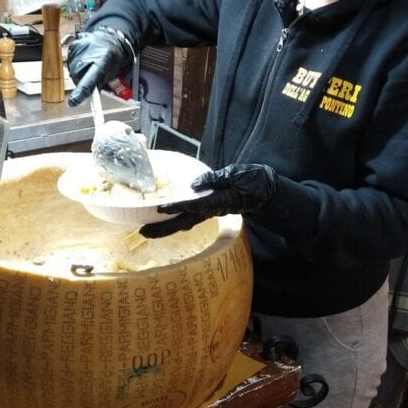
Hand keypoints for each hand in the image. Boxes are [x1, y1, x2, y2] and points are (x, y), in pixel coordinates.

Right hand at [67, 26, 134, 105]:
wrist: (110, 39)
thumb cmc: (112, 59)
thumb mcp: (111, 74)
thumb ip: (98, 85)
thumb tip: (86, 97)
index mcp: (103, 61)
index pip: (89, 80)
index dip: (81, 92)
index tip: (73, 102)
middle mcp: (89, 53)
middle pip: (77, 76)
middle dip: (81, 82)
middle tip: (90, 79)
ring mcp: (80, 47)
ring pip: (72, 71)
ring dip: (78, 74)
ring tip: (88, 67)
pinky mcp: (73, 46)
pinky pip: (69, 62)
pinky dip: (75, 65)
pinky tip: (83, 61)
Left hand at [140, 163, 277, 238]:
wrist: (264, 191)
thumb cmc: (252, 181)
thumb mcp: (236, 175)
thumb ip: (215, 179)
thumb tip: (194, 184)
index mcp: (219, 201)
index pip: (195, 205)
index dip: (178, 207)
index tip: (162, 208)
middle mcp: (211, 210)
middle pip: (184, 222)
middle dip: (163, 228)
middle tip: (143, 232)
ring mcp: (208, 211)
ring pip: (183, 223)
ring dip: (165, 228)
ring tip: (146, 231)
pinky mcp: (207, 209)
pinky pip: (187, 218)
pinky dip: (173, 221)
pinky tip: (160, 221)